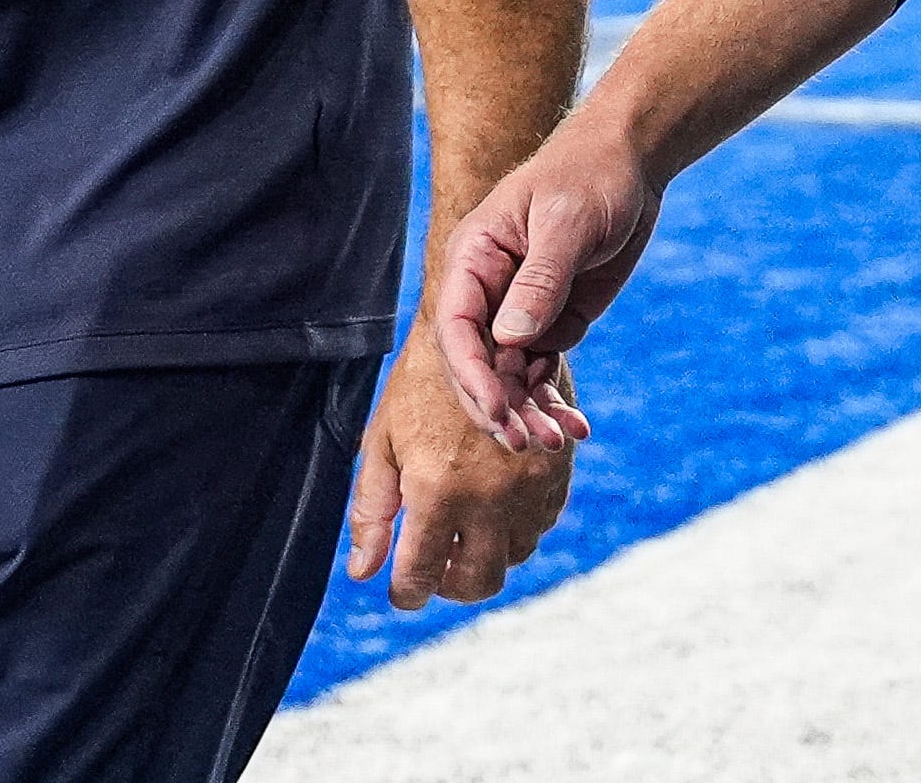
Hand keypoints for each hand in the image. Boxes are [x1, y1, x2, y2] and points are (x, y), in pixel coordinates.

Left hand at [345, 343, 576, 608]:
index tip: (402, 592)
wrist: (481, 327)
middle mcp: (489, 496)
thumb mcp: (382, 442)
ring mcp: (529, 485)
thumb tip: (364, 572)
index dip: (407, 593)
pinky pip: (540, 525)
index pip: (420, 577)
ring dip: (486, 555)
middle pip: (478, 581)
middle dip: (451, 585)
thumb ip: (372, 510)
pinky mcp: (555, 471)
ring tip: (461, 532)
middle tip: (435, 569)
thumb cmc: (418, 386)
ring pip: (513, 557)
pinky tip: (492, 506)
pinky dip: (516, 528)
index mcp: (437, 491)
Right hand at [433, 119, 661, 449]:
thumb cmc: (590, 175)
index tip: (498, 410)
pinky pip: (542, 372)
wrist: (631, 163)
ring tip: (555, 443)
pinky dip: (553, 402)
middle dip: (498, 406)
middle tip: (526, 444)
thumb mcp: (568, 223)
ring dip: (527, 413)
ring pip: (509, 377)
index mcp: (474, 258)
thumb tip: (509, 341)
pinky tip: (576, 429)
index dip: (472, 374)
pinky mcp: (551, 322)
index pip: (457, 327)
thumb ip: (540, 280)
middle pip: (478, 363)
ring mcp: (519, 310)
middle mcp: (488, 291)